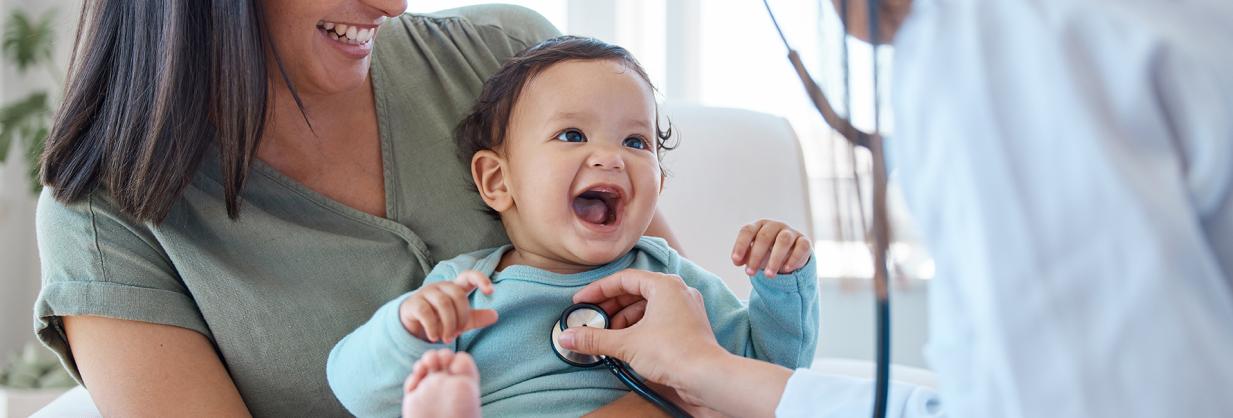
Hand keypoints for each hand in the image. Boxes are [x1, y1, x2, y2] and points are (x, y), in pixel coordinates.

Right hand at [399, 271, 498, 342]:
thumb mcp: (461, 320)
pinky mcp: (413, 303)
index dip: (481, 279)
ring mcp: (426, 293)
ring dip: (448, 324)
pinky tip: (435, 337)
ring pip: (443, 303)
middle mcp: (441, 286)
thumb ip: (477, 318)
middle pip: (457, 295)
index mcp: (455, 287)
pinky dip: (433, 328)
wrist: (413, 325)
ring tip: (448, 338)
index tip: (491, 291)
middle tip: (458, 333)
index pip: (469, 276)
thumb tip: (495, 316)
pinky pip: (426, 312)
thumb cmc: (440, 319)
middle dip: (461, 317)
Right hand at [557, 269, 728, 404]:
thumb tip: (568, 336)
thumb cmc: (674, 352)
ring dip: (624, 320)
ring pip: (647, 307)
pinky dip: (640, 328)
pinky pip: (658, 320)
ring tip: (608, 336)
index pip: (624, 279)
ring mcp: (686, 309)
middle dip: (610, 307)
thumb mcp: (626, 344)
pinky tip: (626, 343)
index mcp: (664, 285)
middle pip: (635, 292)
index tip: (582, 301)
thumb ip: (595, 338)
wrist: (707, 377)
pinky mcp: (689, 327)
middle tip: (592, 320)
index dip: (598, 290)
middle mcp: (678, 291)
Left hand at [731, 219, 812, 277]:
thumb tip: (737, 261)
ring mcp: (790, 232)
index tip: (736, 261)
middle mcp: (774, 226)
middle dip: (756, 256)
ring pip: (783, 240)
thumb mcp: (754, 254)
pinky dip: (794, 258)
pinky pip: (801, 247)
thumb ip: (744, 257)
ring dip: (775, 259)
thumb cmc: (768, 253)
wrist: (791, 255)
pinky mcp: (804, 241)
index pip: (747, 231)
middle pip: (764, 236)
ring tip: (768, 275)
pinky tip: (786, 269)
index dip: (741, 245)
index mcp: (759, 226)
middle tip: (750, 273)